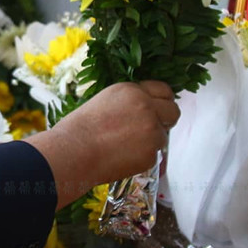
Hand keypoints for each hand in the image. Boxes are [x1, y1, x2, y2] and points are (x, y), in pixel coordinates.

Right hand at [22, 81, 178, 207]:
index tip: (158, 110)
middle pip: (173, 111)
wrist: (73, 152)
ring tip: (127, 147)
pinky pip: (156, 155)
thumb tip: (145, 109)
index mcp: (132, 90)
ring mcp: (151, 129)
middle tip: (150, 130)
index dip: (162, 101)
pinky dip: (144, 158)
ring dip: (152, 142)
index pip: (163, 90)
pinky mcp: (152, 152)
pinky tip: (124, 158)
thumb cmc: (79, 130)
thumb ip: (129, 102)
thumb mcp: (105, 102)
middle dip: (165, 120)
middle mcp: (146, 106)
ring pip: (164, 136)